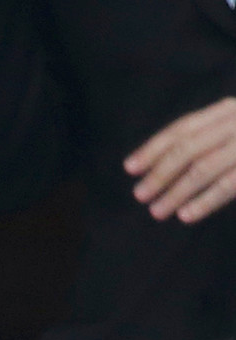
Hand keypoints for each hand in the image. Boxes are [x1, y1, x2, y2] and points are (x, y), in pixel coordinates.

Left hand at [125, 97, 235, 222]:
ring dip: (176, 191)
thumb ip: (207, 138)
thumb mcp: (233, 129)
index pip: (182, 128)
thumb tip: (160, 166)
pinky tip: (186, 214)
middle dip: (160, 173)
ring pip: (204, 168)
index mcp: (227, 110)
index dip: (152, 148)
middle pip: (188, 148)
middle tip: (139, 195)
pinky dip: (205, 201)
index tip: (129, 168)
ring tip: (157, 211)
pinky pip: (228, 184)